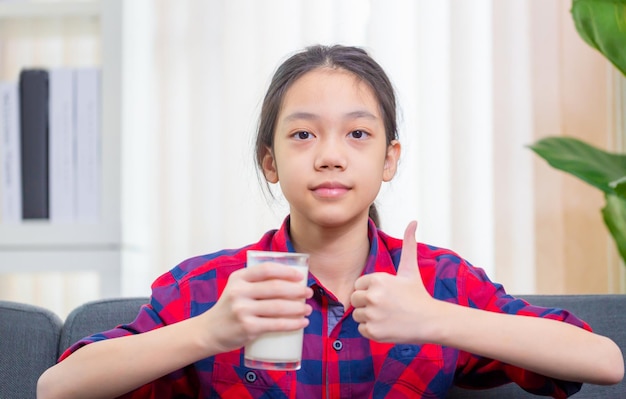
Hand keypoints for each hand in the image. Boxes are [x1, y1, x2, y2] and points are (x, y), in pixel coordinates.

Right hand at [202, 263, 312, 353]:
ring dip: (298, 308)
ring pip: (278, 307)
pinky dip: (293, 324)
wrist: (209, 331)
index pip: (266, 269)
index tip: (300, 276)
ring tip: (308, 309)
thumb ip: (256, 281)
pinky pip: (276, 324)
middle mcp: (239, 292)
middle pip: (275, 288)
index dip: (286, 271)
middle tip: (308, 293)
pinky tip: (302, 322)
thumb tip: (290, 279)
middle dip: (297, 290)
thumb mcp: (237, 288)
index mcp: (239, 278)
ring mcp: (242, 310)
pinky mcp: (247, 328)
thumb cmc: (230, 308)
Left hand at [351, 221, 440, 342]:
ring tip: (388, 315)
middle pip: (355, 299)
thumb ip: (408, 244)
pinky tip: (387, 325)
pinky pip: (362, 330)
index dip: (370, 290)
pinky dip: (372, 330)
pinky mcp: (373, 332)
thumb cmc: (418, 294)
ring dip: (369, 317)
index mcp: (377, 279)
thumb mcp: (410, 269)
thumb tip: (413, 221)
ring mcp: (372, 315)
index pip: (359, 285)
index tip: (386, 294)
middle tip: (386, 306)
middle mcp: (372, 296)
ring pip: (358, 315)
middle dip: (368, 303)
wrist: (431, 321)